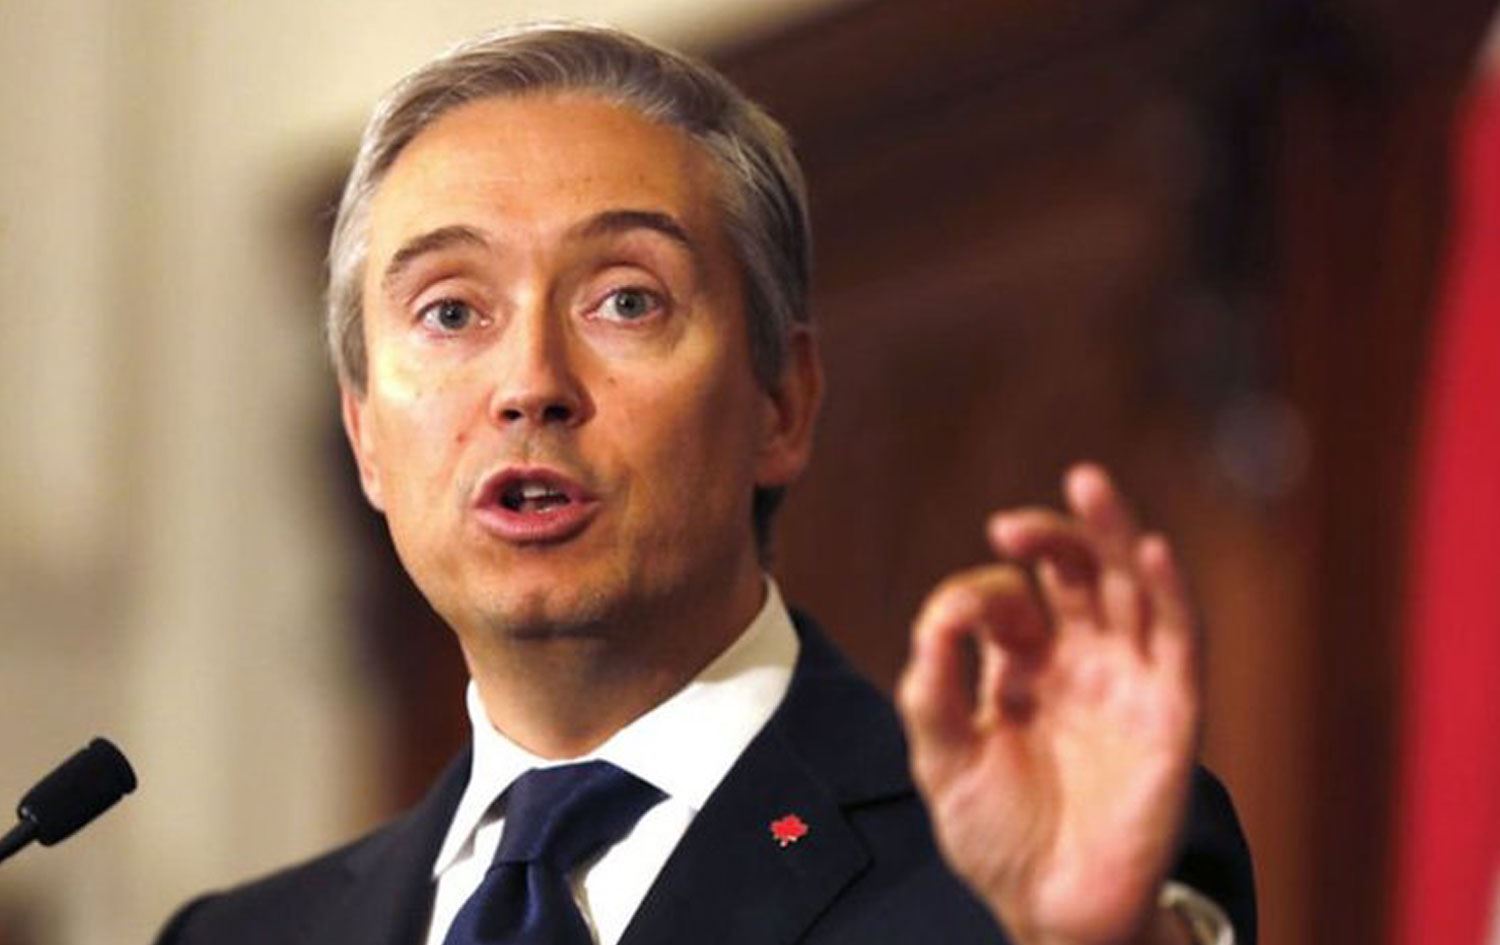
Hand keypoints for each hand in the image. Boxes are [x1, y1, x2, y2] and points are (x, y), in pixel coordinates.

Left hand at [897, 464, 1198, 944]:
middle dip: (1048, 537)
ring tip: (1087, 482)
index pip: (1006, 604)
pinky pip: (1179, 643)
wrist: (1054, 912)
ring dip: (1110, 534)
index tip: (953, 622)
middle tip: (1010, 525)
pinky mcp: (1171, 714)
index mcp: (1022, 669)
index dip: (979, 598)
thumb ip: (931, 692)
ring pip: (1128, 588)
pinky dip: (1171, 592)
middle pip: (1074, 575)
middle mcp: (1078, 664)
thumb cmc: (999, 838)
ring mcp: (1127, 683)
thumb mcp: (943, 762)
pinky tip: (1150, 550)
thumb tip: (937, 619)